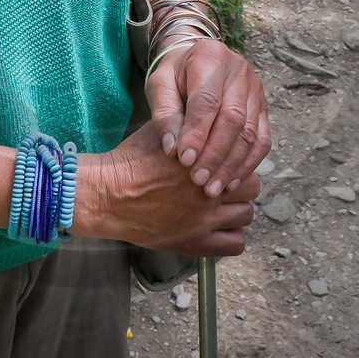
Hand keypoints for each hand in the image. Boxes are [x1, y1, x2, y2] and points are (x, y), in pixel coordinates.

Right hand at [91, 120, 258, 256]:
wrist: (108, 195)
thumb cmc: (130, 161)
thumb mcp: (160, 131)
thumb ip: (186, 124)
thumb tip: (204, 113)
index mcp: (202, 160)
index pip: (242, 159)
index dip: (235, 159)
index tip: (223, 162)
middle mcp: (208, 191)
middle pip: (250, 188)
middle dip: (240, 184)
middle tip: (224, 184)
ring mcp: (204, 220)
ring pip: (246, 215)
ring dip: (237, 210)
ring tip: (221, 206)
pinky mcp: (195, 243)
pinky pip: (235, 244)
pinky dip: (233, 236)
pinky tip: (219, 228)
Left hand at [145, 38, 270, 196]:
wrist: (198, 60)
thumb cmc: (175, 75)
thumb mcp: (159, 85)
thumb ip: (164, 114)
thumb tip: (174, 150)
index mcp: (210, 57)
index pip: (206, 101)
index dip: (197, 133)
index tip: (184, 161)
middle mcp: (239, 70)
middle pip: (233, 119)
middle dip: (215, 154)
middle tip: (198, 181)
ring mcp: (256, 89)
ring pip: (250, 132)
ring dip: (232, 165)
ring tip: (212, 189)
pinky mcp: (263, 107)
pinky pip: (262, 140)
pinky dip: (248, 164)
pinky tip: (230, 182)